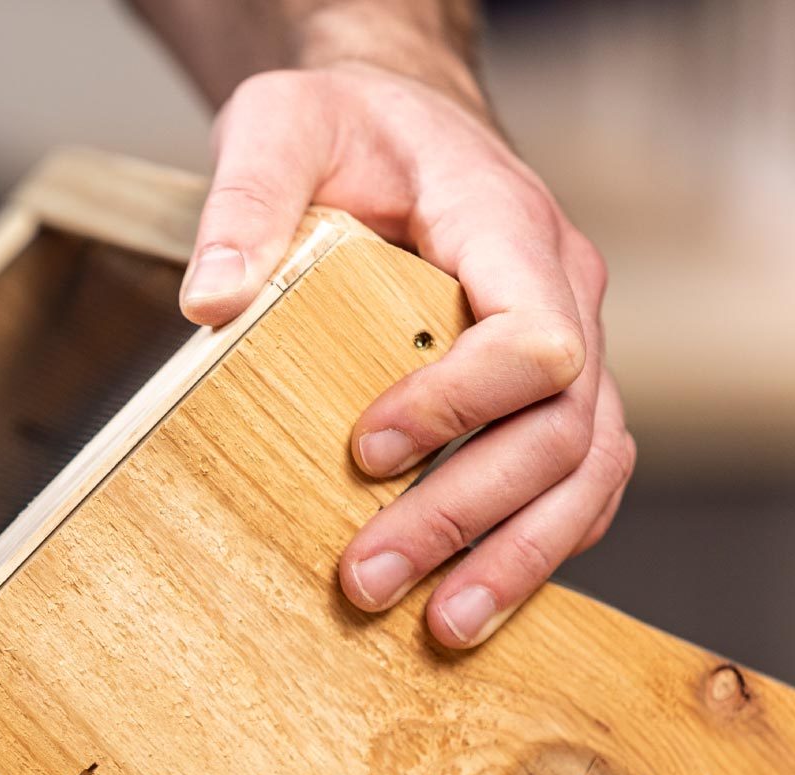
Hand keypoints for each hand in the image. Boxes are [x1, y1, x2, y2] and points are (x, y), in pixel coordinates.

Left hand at [181, 63, 631, 648]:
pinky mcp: (544, 398)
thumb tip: (210, 299)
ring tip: (441, 629)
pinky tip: (468, 605)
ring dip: (516, 558)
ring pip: (584, 471)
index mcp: (506, 225)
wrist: (395, 124)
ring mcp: (568, 350)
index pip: (534, 332)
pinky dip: (528, 549)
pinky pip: (570, 484)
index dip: (461, 402)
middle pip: (560, 426)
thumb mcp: (280, 124)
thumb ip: (246, 200)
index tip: (366, 448)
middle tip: (369, 579)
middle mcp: (561, 292)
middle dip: (468, 514)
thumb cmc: (346, 126)